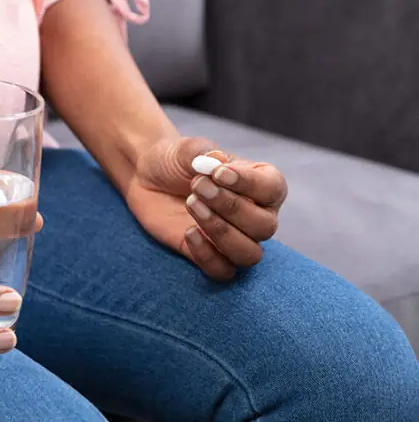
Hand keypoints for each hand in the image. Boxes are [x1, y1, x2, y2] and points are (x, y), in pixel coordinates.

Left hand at [125, 137, 287, 279]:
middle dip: (230, 207)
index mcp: (260, 184)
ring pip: (249, 254)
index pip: (273, 189)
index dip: (250, 184)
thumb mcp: (187, 150)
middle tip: (197, 187)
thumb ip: (204, 153)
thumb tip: (218, 161)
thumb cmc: (176, 160)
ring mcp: (235, 238)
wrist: (147, 176)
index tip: (217, 173)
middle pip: (264, 227)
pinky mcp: (210, 255)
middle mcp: (256, 215)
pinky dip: (207, 256)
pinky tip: (188, 232)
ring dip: (221, 232)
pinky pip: (223, 271)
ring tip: (191, 205)